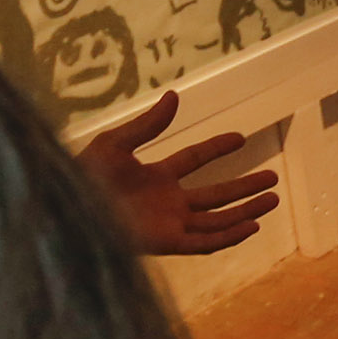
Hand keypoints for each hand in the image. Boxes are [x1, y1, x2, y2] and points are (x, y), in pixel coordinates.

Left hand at [76, 90, 280, 256]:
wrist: (64, 212)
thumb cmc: (81, 178)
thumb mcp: (115, 144)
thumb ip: (148, 125)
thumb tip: (175, 96)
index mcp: (155, 177)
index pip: (195, 160)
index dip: (218, 148)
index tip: (241, 137)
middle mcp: (167, 202)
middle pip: (215, 194)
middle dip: (244, 187)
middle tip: (273, 178)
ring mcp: (169, 223)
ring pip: (216, 218)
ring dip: (245, 211)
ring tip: (273, 200)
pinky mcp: (166, 242)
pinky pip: (204, 241)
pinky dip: (228, 235)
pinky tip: (251, 226)